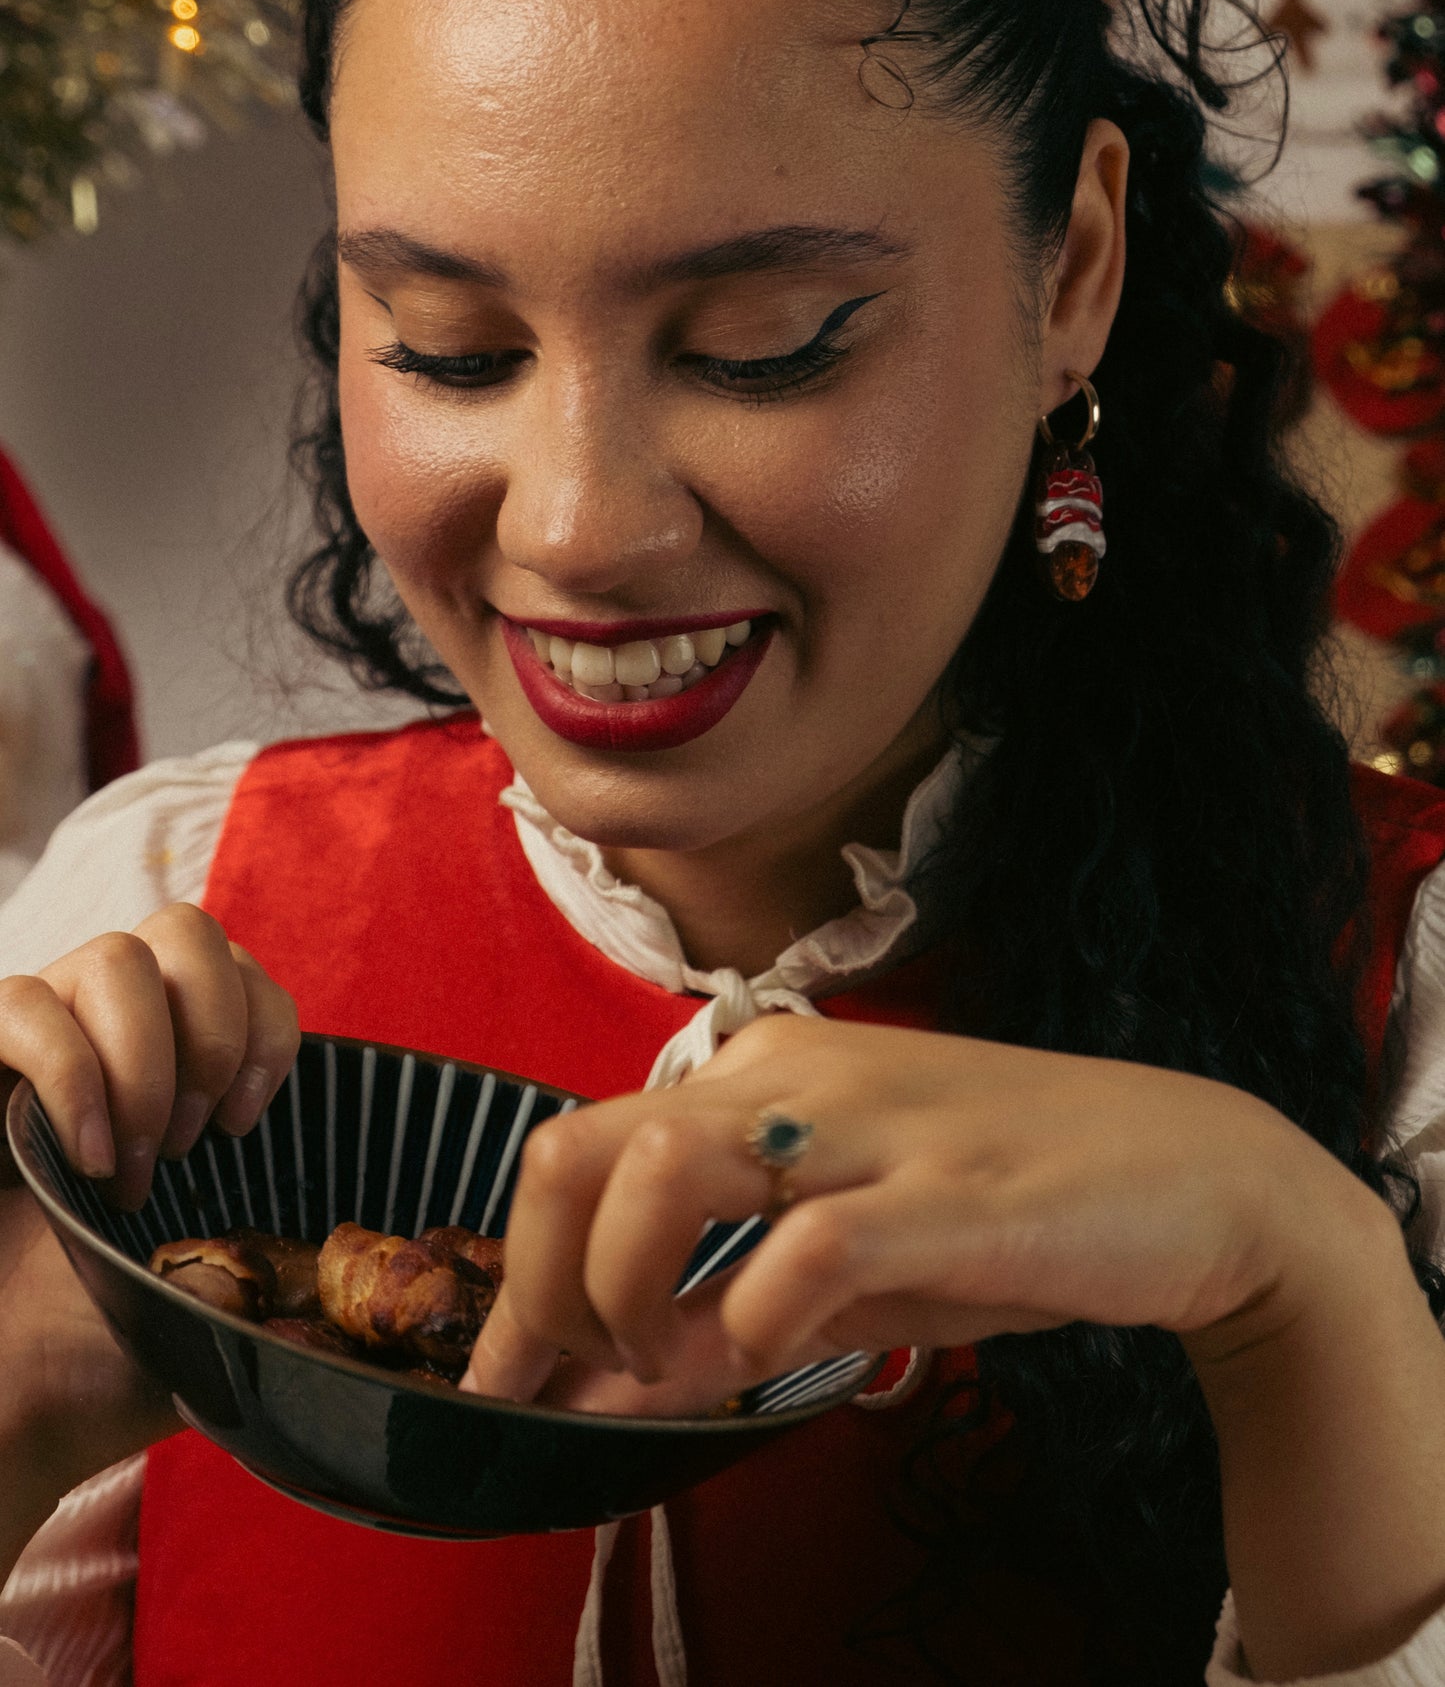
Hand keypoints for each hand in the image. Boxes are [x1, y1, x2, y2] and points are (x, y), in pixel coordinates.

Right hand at [0, 904, 298, 1556]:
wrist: (3, 1397)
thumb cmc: (97, 1351)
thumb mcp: (209, 1286)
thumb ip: (266, 1249)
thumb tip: (340, 1267)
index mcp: (170, 1063)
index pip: (242, 971)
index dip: (264, 1027)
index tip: (250, 1123)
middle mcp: (104, 1030)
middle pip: (187, 931)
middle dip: (213, 1030)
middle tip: (199, 1142)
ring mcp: (37, 1036)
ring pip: (114, 954)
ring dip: (146, 1062)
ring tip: (137, 1166)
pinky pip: (23, 1004)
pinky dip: (71, 1071)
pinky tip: (91, 1157)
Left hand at [465, 1009, 1379, 1413]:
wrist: (1195, 1177)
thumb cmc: (1008, 1213)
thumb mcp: (845, 1266)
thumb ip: (723, 1315)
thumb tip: (599, 1396)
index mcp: (760, 1079)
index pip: (580, 1151)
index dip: (521, 1281)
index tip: (503, 1385)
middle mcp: (791, 1082)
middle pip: (584, 1152)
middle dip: (543, 1293)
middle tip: (575, 1388)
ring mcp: (866, 1129)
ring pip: (663, 1174)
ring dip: (628, 1296)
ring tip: (670, 1367)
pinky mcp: (945, 1192)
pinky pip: (803, 1252)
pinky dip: (754, 1324)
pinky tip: (767, 1360)